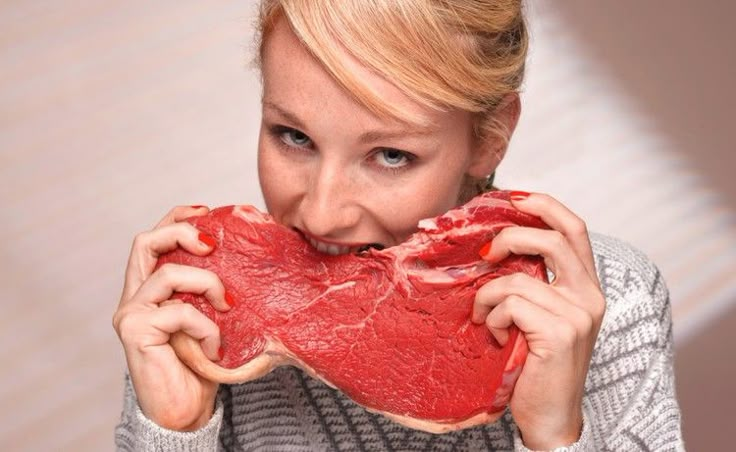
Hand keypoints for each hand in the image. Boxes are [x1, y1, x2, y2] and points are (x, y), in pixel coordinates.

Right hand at [112, 206, 231, 430]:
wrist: (185, 412)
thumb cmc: (201, 367)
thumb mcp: (213, 319)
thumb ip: (215, 292)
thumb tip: (254, 259)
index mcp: (149, 290)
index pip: (154, 241)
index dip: (176, 218)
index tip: (205, 211)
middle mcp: (134, 298)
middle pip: (144, 242)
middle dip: (181, 231)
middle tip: (212, 243)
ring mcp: (131, 314)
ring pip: (168, 274)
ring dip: (207, 284)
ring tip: (227, 305)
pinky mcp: (136, 331)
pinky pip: (179, 311)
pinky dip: (206, 325)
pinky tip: (214, 346)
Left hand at [472, 192, 604, 448]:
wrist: (549, 416)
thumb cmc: (536, 364)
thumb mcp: (537, 314)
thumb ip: (530, 282)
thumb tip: (492, 247)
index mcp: (585, 286)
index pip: (573, 228)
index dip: (544, 204)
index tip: (513, 197)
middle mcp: (589, 295)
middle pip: (553, 237)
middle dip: (511, 234)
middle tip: (485, 252)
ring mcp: (578, 314)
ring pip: (518, 277)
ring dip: (488, 295)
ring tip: (485, 317)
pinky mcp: (560, 332)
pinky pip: (511, 304)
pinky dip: (493, 317)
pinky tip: (497, 336)